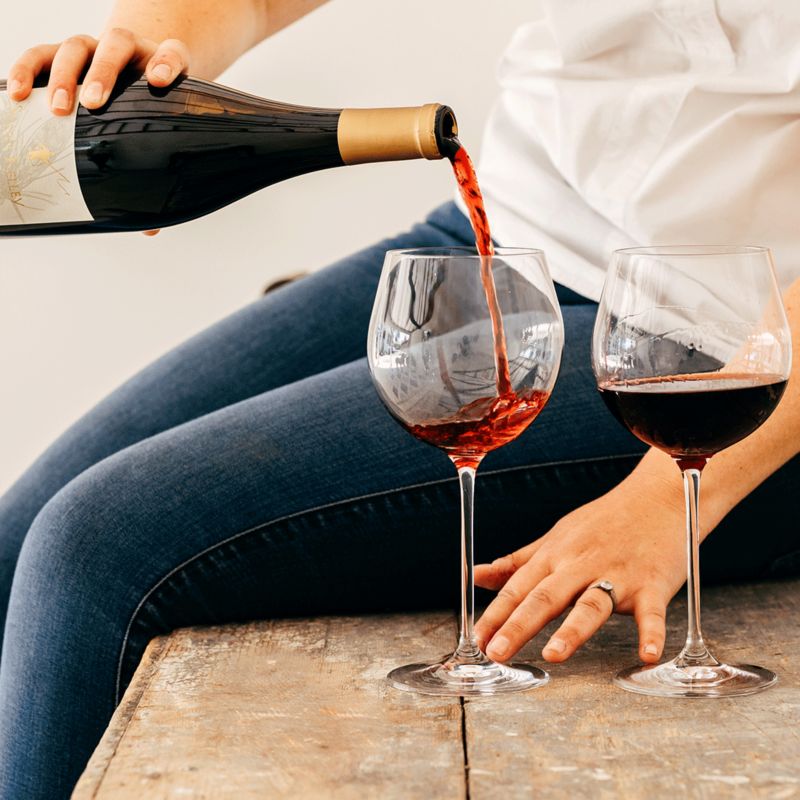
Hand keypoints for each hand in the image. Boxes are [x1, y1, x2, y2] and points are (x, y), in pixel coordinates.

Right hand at [6, 29, 187, 237]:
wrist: (128, 79)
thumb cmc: (145, 114)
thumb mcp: (157, 138)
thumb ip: (156, 176)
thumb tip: (150, 228)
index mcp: (162, 65)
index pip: (171, 55)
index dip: (166, 64)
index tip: (157, 80)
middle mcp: (128, 49)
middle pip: (116, 46)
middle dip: (103, 74)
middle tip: (93, 103)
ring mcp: (94, 48)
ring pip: (78, 47)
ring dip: (66, 76)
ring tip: (59, 108)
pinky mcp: (62, 52)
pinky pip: (40, 54)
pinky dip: (26, 70)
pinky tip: (19, 94)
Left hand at [474, 473, 687, 664]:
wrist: (657, 498)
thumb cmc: (603, 522)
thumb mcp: (555, 538)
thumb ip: (518, 562)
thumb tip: (477, 575)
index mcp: (555, 556)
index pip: (518, 587)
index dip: (496, 613)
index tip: (477, 639)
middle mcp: (581, 565)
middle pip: (546, 597)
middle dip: (519, 625)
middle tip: (497, 652)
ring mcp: (617, 575)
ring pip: (591, 604)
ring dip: (572, 630)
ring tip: (553, 654)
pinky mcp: (652, 585)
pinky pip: (651, 612)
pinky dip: (651, 633)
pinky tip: (648, 655)